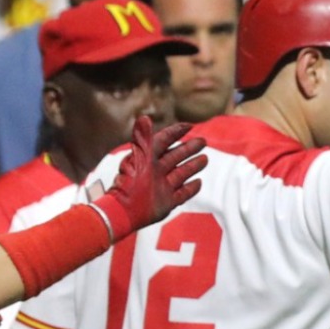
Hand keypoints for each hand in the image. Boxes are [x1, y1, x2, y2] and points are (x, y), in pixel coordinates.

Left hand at [95, 115, 206, 238]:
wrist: (124, 210)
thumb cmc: (129, 182)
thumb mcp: (138, 158)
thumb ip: (143, 138)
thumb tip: (144, 118)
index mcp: (148, 159)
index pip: (163, 141)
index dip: (176, 132)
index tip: (189, 126)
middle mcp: (156, 172)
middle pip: (175, 156)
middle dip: (189, 149)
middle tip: (203, 141)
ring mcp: (162, 187)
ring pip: (181, 174)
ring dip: (193, 166)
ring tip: (205, 159)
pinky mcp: (166, 202)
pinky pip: (182, 194)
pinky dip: (191, 188)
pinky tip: (198, 182)